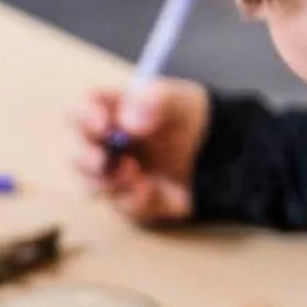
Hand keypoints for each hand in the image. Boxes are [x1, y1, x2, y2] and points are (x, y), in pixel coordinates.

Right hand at [74, 79, 209, 224]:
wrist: (226, 154)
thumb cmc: (195, 119)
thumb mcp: (181, 100)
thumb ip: (155, 101)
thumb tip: (129, 124)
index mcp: (113, 114)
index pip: (82, 111)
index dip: (84, 117)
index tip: (101, 124)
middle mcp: (110, 146)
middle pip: (80, 155)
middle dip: (87, 160)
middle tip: (101, 160)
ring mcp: (121, 176)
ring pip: (95, 186)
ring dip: (109, 182)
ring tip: (134, 173)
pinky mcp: (137, 200)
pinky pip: (126, 206)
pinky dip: (136, 199)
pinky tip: (153, 190)